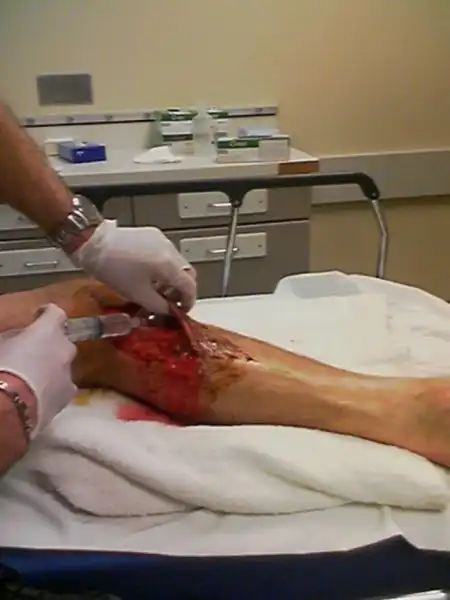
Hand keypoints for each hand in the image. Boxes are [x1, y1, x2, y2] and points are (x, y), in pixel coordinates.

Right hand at [0, 304, 76, 435]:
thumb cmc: (0, 369)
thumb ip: (13, 338)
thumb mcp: (0, 344)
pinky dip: (54, 388)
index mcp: (47, 331)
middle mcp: (64, 349)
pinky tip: (40, 397)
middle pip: (62, 342)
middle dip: (49, 345)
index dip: (47, 313)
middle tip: (31, 354)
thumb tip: (19, 339)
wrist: (6, 408)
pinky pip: (63, 387)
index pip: (56, 313)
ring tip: (33, 379)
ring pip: (63, 366)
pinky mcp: (68, 396)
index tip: (38, 316)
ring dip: (52, 368)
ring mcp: (69, 373)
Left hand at [70, 220, 196, 313]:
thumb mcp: (138, 294)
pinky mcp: (153, 235)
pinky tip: (150, 273)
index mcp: (168, 265)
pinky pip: (167, 254)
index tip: (182, 311)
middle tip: (170, 302)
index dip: (189, 301)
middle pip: (188, 273)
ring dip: (173, 278)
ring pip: (178, 263)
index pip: (190, 286)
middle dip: (182, 289)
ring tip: (158, 289)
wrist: (94, 244)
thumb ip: (159, 306)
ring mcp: (162, 240)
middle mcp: (170, 250)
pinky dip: (165, 267)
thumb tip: (169, 311)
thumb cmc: (114, 270)